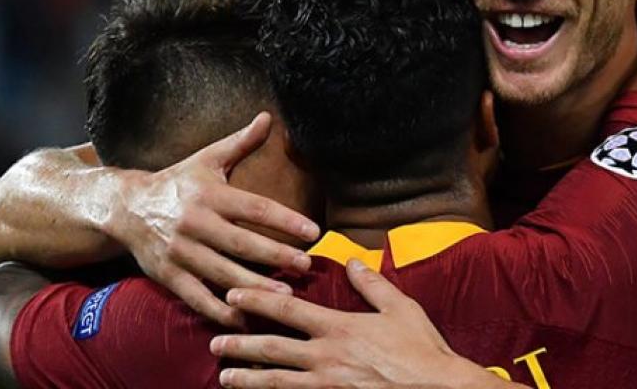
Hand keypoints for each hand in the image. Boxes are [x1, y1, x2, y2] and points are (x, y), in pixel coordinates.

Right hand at [109, 112, 319, 327]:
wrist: (126, 208)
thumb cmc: (178, 181)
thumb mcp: (208, 159)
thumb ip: (241, 142)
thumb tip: (268, 117)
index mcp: (209, 194)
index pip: (254, 207)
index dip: (285, 220)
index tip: (313, 231)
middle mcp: (195, 223)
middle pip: (242, 242)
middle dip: (276, 255)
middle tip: (307, 265)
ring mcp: (180, 252)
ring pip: (222, 273)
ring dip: (255, 287)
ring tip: (286, 297)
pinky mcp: (168, 276)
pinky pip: (197, 297)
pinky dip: (220, 311)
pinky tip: (245, 318)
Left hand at [210, 259, 520, 388]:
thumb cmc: (422, 350)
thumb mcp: (401, 308)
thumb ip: (372, 284)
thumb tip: (353, 260)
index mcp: (340, 328)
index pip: (288, 311)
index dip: (258, 301)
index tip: (234, 295)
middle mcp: (326, 357)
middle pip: (273, 349)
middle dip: (240, 344)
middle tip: (215, 341)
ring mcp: (327, 386)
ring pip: (277, 382)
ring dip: (247, 378)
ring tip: (224, 376)